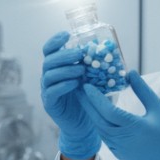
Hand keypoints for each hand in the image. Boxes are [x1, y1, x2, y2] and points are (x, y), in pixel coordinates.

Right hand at [40, 31, 99, 159]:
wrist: (84, 125)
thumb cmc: (89, 99)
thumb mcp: (93, 79)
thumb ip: (96, 66)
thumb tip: (112, 51)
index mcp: (57, 67)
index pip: (50, 50)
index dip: (55, 40)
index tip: (67, 34)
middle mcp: (49, 77)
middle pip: (49, 60)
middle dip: (64, 54)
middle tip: (79, 53)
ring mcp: (47, 90)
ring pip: (49, 75)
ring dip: (65, 69)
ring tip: (81, 70)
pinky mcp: (50, 104)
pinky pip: (52, 92)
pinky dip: (63, 86)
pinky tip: (75, 84)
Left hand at [81, 70, 159, 159]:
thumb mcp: (158, 107)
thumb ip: (142, 90)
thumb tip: (129, 72)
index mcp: (134, 127)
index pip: (108, 111)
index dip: (95, 98)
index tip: (86, 86)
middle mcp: (124, 140)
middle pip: (99, 120)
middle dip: (87, 105)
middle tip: (78, 90)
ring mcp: (120, 150)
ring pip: (100, 130)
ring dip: (92, 115)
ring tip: (86, 100)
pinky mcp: (120, 155)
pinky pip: (105, 138)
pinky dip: (100, 126)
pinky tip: (97, 115)